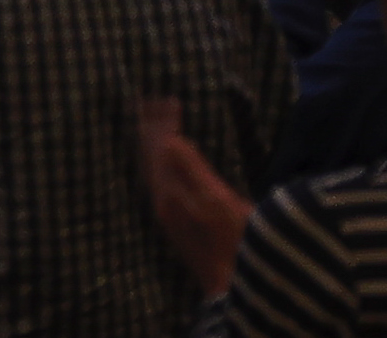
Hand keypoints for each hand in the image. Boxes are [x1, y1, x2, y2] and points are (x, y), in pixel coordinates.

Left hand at [138, 97, 252, 304]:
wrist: (237, 287)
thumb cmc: (235, 244)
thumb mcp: (218, 202)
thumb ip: (192, 170)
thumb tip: (168, 139)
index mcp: (168, 192)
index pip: (157, 147)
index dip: (161, 122)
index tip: (166, 98)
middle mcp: (162, 201)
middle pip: (149, 156)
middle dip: (151, 127)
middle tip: (152, 101)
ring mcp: (169, 213)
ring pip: (152, 168)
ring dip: (154, 142)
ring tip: (156, 122)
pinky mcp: (179, 222)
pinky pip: (160, 179)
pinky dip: (161, 160)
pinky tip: (167, 161)